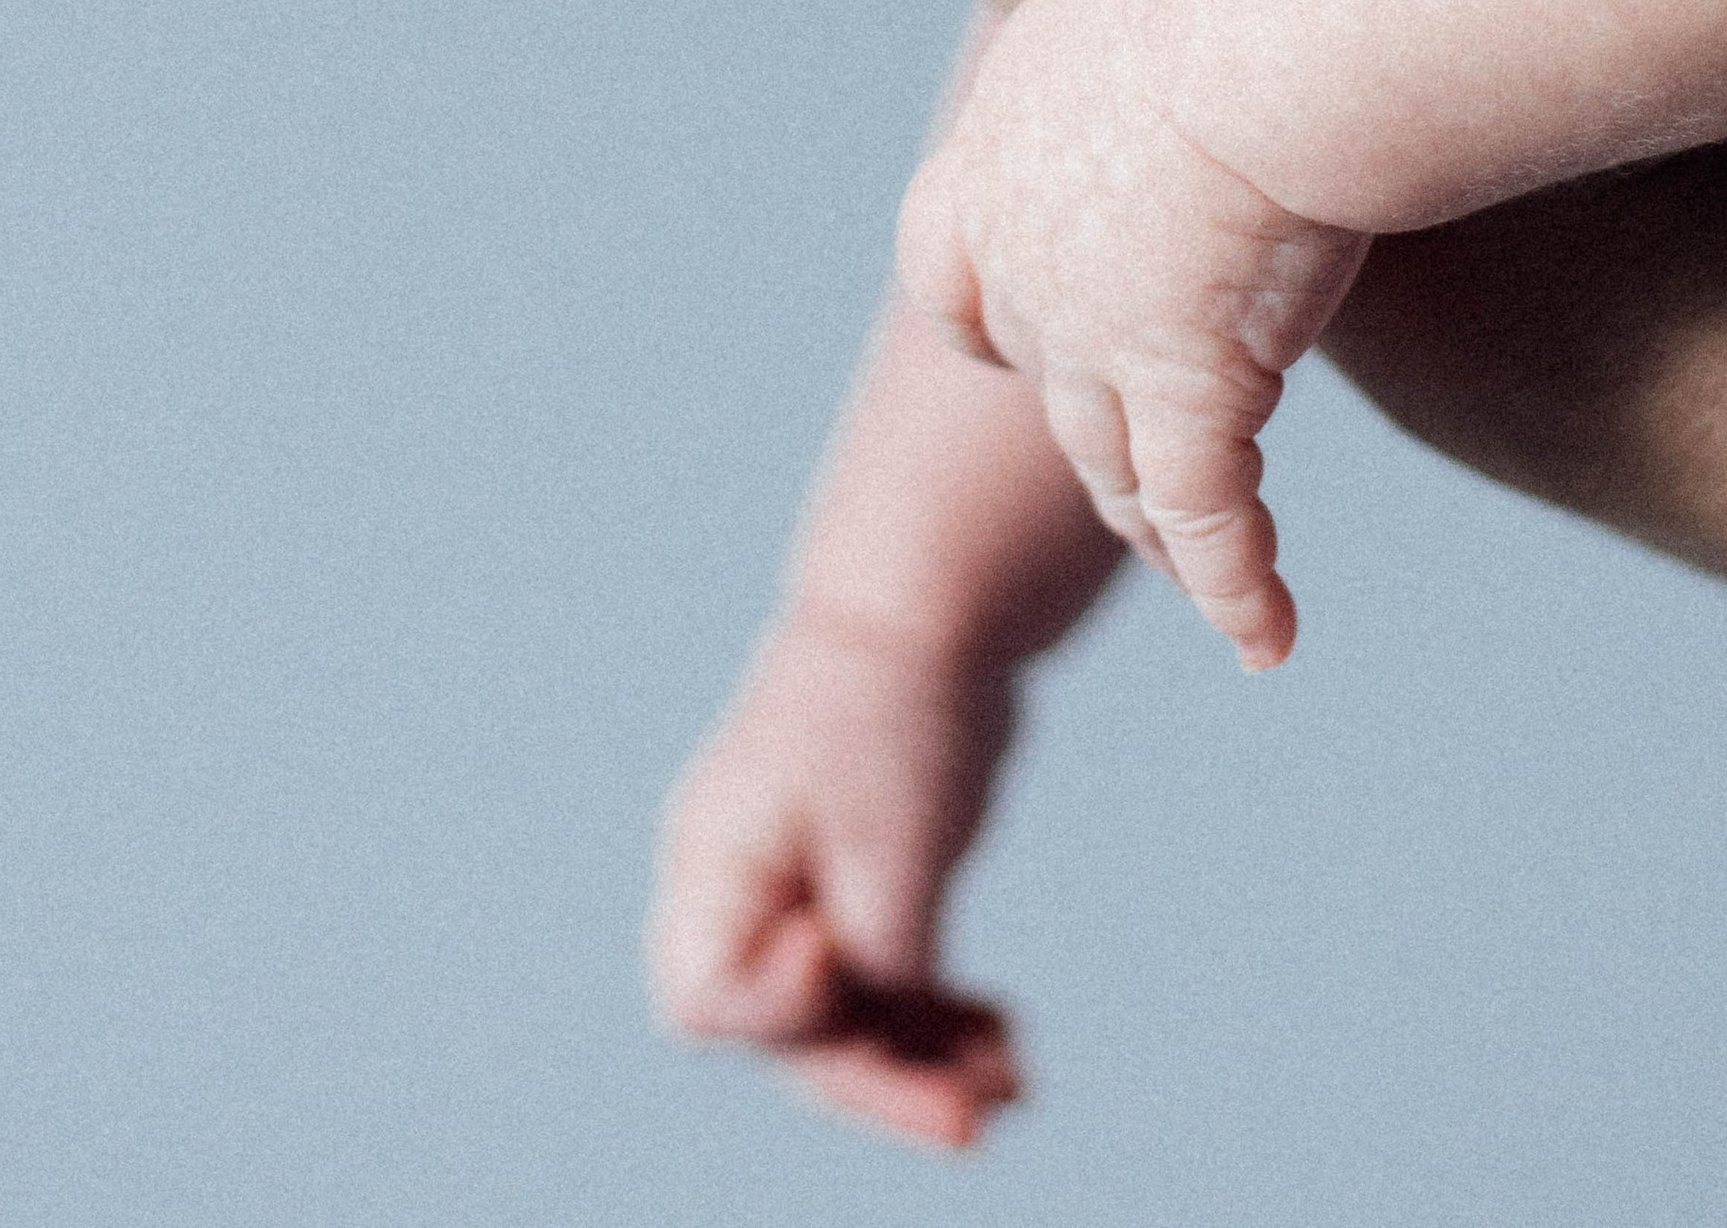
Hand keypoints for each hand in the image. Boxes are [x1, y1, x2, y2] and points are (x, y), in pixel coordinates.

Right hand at [646, 602, 1023, 1147]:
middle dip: (878, 1081)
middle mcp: (744, 891)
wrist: (928, 607)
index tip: (837, 958)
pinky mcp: (856, 887)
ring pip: (845, 1020)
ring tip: (1013, 1083)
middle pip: (787, 1032)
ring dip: (921, 1061)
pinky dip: (937, 1019)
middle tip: (973, 1120)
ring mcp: (798, 891)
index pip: (713, 1003)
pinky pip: (884, 984)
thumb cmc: (893, 709)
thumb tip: (886, 1037)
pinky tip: (1006, 1036)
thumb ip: (882, 963)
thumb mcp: (894, 850)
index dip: (780, 1014)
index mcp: (718, 866)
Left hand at [896, 0, 1362, 667]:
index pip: (943, 255)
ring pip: (1114, 462)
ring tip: (1193, 565)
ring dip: (1154, 521)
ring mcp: (1097, 335)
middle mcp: (1025, 247)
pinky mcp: (1188, 395)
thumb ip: (1188, 35)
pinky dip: (1237, 586)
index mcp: (1006, 136)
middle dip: (1080, 419)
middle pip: (1036, 369)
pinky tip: (1268, 640)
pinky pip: (1209, 519)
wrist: (1263, 29)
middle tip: (1127, 463)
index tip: (987, 341)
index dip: (973, 309)